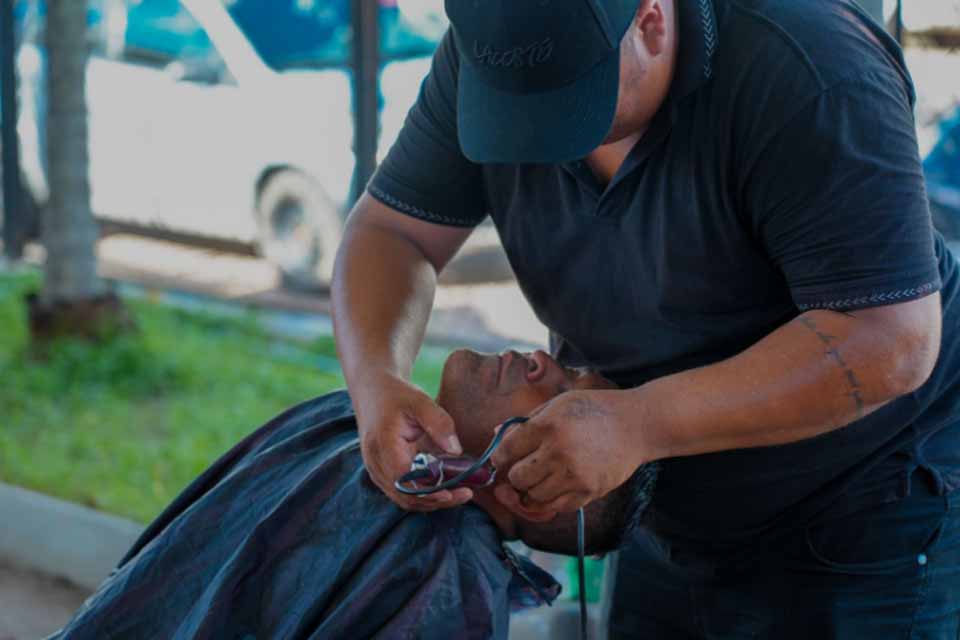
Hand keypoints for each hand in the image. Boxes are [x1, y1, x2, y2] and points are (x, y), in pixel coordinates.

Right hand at [355, 374, 473, 511]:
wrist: (373, 392)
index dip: (427, 492)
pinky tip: (444, 488)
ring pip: (404, 499)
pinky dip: (423, 495)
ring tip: (459, 493)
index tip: (452, 492)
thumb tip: (456, 450)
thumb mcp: (420, 401)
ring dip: (431, 501)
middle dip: (436, 500)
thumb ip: (439, 423)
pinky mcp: (382, 473)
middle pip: (405, 496)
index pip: (404, 480)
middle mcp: (375, 463)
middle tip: (465, 494)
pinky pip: (402, 493)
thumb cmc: (397, 395)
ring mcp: (376, 470)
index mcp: (383, 445)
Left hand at [490, 389, 644, 521]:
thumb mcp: (558, 404)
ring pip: (534, 497)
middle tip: (522, 468)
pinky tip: (555, 486)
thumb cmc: (594, 410)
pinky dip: (550, 501)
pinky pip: (556, 507)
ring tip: (540, 477)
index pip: (507, 451)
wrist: (636, 425)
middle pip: (517, 478)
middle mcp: (558, 452)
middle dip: (515, 475)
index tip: (502, 459)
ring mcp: (574, 476)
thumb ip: (526, 421)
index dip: (499, 457)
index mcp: (548, 425)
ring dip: (532, 490)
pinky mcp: (589, 492)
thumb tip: (496, 434)